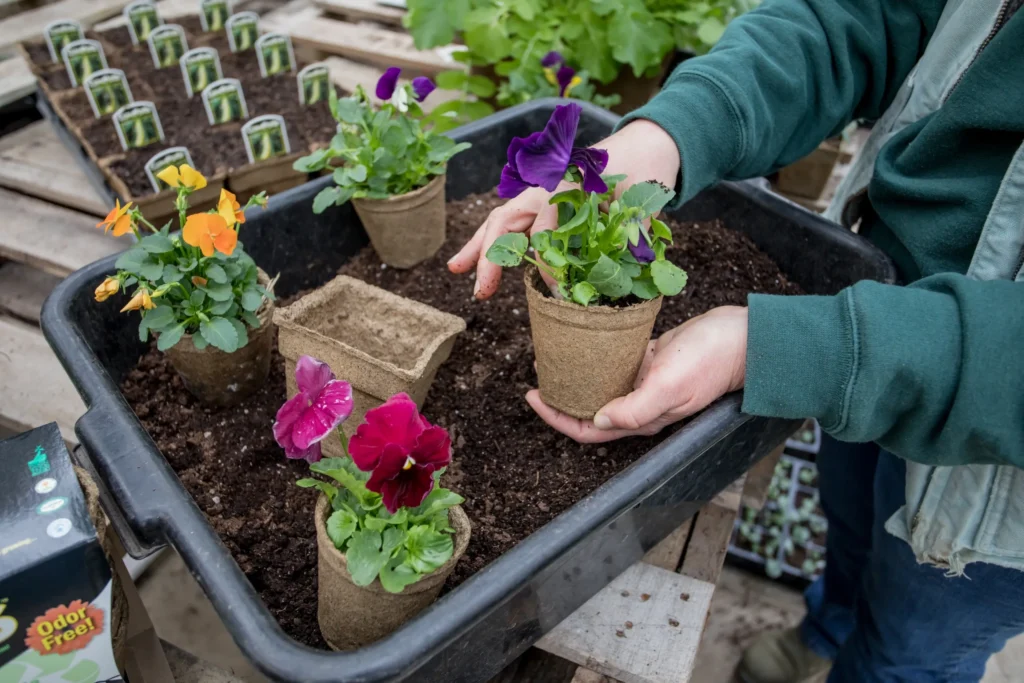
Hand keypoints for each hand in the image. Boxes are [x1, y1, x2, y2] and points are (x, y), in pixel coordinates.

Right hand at [448, 119, 679, 299]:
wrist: (648, 142)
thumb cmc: (646, 169)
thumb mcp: (643, 199)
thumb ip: (630, 232)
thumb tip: (621, 276)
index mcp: (567, 183)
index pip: (545, 228)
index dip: (548, 263)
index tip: (558, 290)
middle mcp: (545, 186)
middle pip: (505, 220)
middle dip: (489, 256)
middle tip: (481, 291)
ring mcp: (540, 193)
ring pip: (500, 220)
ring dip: (478, 247)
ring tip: (457, 270)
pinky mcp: (543, 201)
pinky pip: (511, 222)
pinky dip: (491, 242)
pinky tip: (472, 263)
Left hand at [526, 306, 748, 442]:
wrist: (743, 339)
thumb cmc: (709, 362)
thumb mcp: (669, 386)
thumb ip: (635, 409)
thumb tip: (598, 419)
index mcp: (641, 418)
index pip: (588, 429)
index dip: (557, 418)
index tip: (533, 396)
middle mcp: (639, 405)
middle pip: (589, 408)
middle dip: (560, 397)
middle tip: (538, 374)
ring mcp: (645, 382)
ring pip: (599, 384)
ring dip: (576, 374)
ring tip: (554, 355)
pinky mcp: (651, 360)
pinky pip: (615, 362)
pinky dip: (596, 355)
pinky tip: (583, 340)